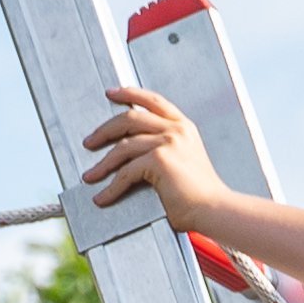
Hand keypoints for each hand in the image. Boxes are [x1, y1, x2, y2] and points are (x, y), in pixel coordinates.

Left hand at [80, 85, 225, 227]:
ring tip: (91, 175)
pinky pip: (126, 172)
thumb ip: (165, 148)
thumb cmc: (200, 194)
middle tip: (90, 141)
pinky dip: (111, 187)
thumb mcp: (185, 160)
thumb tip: (133, 153)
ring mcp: (168, 142)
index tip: (112, 93)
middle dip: (105, 129)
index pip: (152, 101)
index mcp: (183, 127)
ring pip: (123, 146)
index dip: (130, 94)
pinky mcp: (159, 159)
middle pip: (130, 118)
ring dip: (102, 163)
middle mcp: (176, 130)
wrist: (213, 209)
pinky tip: (103, 197)